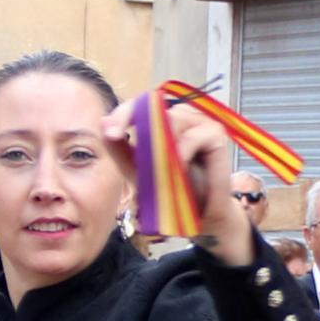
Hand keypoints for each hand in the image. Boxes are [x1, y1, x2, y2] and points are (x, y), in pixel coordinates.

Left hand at [102, 96, 258, 263]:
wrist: (202, 216)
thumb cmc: (173, 191)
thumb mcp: (138, 170)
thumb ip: (120, 149)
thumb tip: (103, 123)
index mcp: (165, 120)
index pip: (141, 104)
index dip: (123, 113)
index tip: (110, 133)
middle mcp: (183, 115)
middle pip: (155, 106)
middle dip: (133, 122)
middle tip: (118, 139)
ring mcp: (201, 122)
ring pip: (172, 120)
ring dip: (159, 146)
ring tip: (156, 170)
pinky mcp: (216, 134)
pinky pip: (191, 137)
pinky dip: (180, 155)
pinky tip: (179, 172)